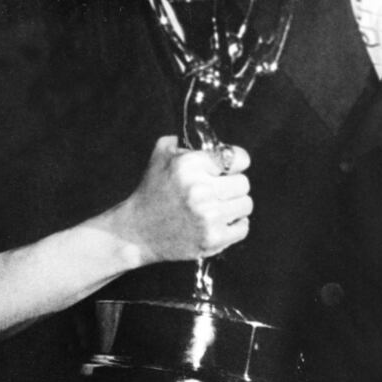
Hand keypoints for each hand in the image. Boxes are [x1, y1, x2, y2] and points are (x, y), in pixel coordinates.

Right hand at [117, 136, 251, 265]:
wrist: (136, 232)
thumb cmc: (151, 192)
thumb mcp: (161, 155)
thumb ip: (186, 142)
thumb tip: (213, 142)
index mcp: (190, 165)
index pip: (238, 158)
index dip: (235, 162)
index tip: (229, 169)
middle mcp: (200, 189)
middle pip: (243, 183)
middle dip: (232, 185)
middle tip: (218, 190)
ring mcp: (207, 216)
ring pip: (245, 204)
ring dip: (234, 205)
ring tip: (217, 206)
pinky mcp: (212, 239)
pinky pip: (243, 227)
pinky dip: (235, 225)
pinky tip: (219, 222)